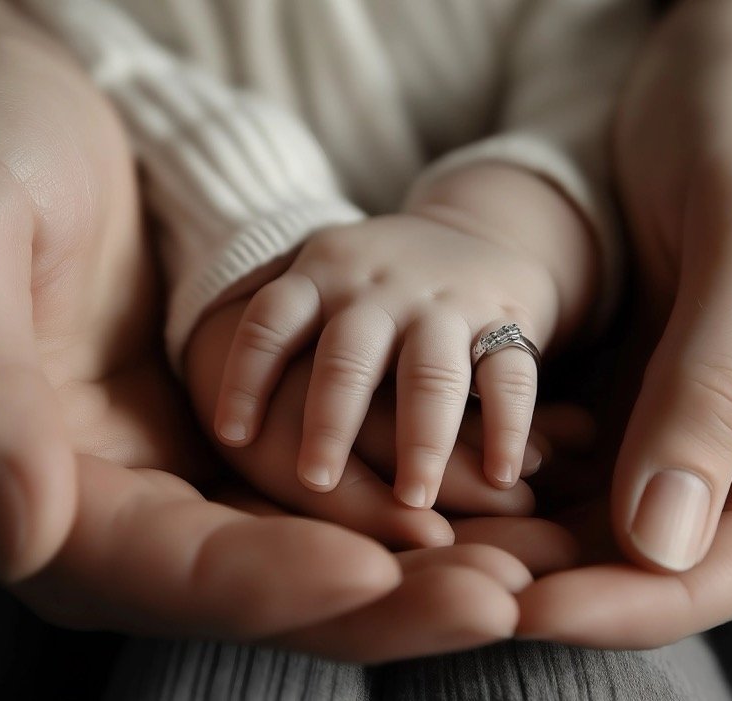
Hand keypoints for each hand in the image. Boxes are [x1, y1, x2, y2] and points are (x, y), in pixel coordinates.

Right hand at [0, 33, 551, 659]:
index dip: (270, 583)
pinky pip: (310, 478)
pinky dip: (393, 487)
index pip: (160, 571)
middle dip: (377, 596)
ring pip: (296, 544)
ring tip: (526, 561)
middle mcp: (93, 510)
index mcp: (12, 493)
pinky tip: (485, 489)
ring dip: (410, 561)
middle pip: (249, 585)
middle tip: (504, 594)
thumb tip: (20, 537)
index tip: (380, 570)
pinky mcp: (206, 427)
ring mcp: (157, 470)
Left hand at [187, 297, 545, 547]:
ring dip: (423, 437)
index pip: (270, 320)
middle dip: (331, 421)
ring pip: (432, 371)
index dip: (246, 374)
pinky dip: (511, 426)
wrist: (481, 234)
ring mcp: (445, 305)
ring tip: (413, 497)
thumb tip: (218, 435)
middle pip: (348, 354)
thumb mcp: (321, 283)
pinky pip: (513, 375)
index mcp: (321, 276)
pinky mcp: (509, 320)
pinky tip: (505, 473)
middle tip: (317, 482)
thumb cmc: (376, 288)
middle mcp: (379, 289)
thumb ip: (283, 337)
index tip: (231, 435)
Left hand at [517, 0, 731, 646]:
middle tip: (455, 581)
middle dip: (572, 577)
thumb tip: (663, 544)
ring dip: (532, 533)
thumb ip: (718, 382)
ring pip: (617, 506)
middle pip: (678, 545)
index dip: (655, 600)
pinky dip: (520, 469)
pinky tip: (455, 467)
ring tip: (436, 539)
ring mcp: (703, 397)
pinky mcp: (643, 368)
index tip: (542, 609)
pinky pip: (580, 445)